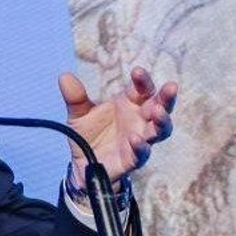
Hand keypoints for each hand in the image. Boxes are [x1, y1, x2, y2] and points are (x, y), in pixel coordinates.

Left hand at [60, 66, 178, 189]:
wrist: (83, 164)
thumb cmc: (88, 133)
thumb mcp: (78, 113)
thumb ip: (75, 97)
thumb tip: (64, 76)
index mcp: (130, 104)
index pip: (142, 89)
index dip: (143, 80)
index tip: (138, 71)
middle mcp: (139, 120)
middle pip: (160, 107)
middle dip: (167, 98)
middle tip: (171, 87)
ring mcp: (139, 139)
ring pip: (159, 130)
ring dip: (162, 121)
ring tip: (158, 112)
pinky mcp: (133, 159)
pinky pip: (142, 153)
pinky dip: (141, 146)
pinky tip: (135, 139)